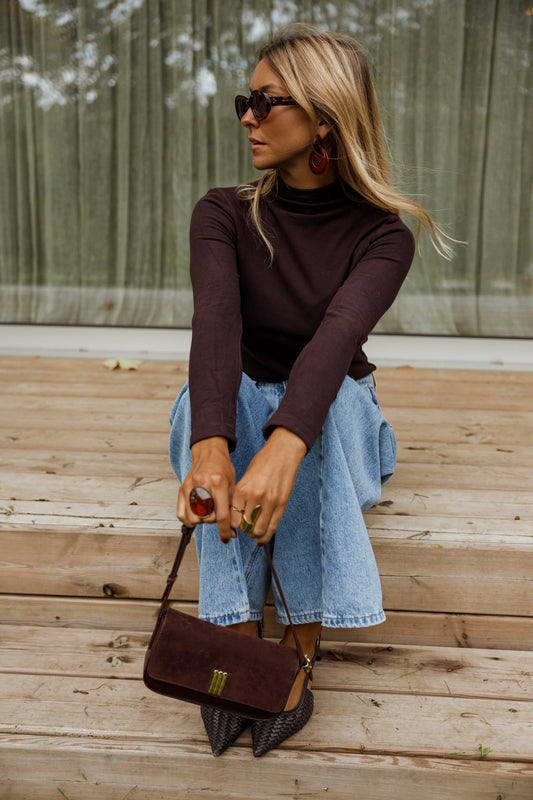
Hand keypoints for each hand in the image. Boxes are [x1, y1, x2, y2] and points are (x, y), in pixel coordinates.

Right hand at [176, 436, 235, 542]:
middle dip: (214, 522)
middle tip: (217, 515)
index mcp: (218, 483)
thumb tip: (232, 533)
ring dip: (201, 521)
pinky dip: (188, 519)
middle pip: (206, 518)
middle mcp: (202, 485)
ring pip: (193, 518)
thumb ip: (232, 508)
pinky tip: (196, 516)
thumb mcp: (233, 486)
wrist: (209, 454)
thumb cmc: (223, 469)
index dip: (225, 530)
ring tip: (207, 513)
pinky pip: (181, 514)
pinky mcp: (181, 489)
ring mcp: (189, 487)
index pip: (221, 515)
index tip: (227, 537)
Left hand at [230, 427, 305, 544]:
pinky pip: (273, 526)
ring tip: (254, 532)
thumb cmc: (262, 463)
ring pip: (259, 530)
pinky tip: (262, 539)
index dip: (233, 526)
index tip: (234, 526)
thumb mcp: (245, 477)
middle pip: (245, 526)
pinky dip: (266, 536)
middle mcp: (255, 496)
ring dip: (254, 535)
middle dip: (244, 531)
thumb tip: (236, 516)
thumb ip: (241, 496)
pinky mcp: (282, 503)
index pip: (233, 519)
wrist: (283, 452)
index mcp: (242, 489)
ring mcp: (269, 501)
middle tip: (245, 529)